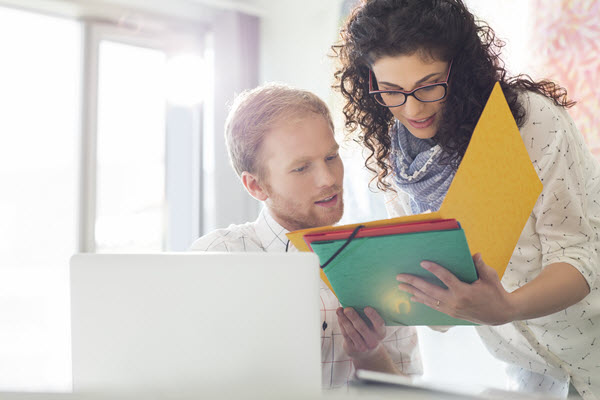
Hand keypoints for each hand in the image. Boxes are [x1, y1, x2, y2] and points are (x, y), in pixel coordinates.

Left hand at [336, 306, 386, 358]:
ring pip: (351, 332)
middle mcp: (373, 341)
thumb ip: (368, 316)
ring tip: (339, 310)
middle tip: (347, 308)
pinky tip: (339, 317)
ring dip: (344, 320)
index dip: (373, 316)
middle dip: (354, 317)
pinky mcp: (352, 349)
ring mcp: (363, 347)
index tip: (366, 308)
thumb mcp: (373, 327)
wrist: (366, 352)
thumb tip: (356, 300)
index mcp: (381, 333)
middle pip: (362, 328)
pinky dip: (341, 324)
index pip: (379, 324)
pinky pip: (346, 335)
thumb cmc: (369, 332)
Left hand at [396, 253, 514, 324]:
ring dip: (413, 292)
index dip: (434, 270)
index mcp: (464, 291)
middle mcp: (455, 302)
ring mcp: (451, 309)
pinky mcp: (450, 313)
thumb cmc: (495, 292)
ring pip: (428, 300)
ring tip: (401, 286)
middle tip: (400, 276)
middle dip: (414, 283)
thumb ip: (481, 266)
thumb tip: (475, 254)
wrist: (499, 314)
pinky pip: (433, 306)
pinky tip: (413, 297)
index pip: (446, 278)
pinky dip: (422, 301)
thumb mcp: (490, 277)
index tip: (422, 263)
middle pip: (430, 291)